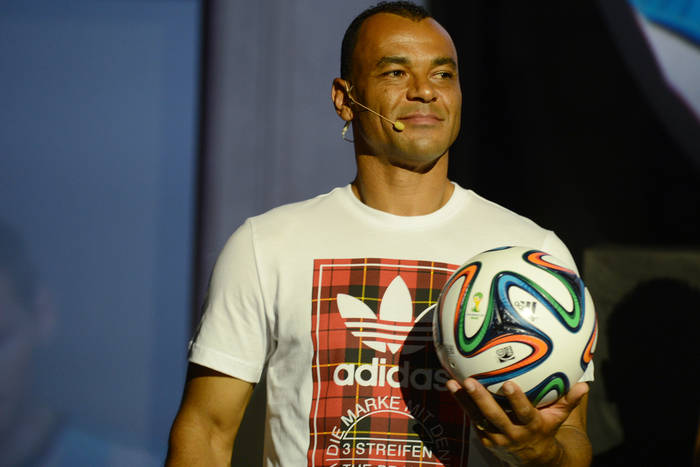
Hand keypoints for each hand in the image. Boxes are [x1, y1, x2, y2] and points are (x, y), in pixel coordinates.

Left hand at [446, 378, 588, 465]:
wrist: (533, 459)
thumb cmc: (546, 429)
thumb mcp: (558, 418)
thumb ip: (568, 401)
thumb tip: (585, 385)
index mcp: (531, 426)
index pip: (524, 413)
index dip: (517, 400)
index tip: (509, 384)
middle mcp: (512, 433)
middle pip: (494, 416)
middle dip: (481, 399)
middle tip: (470, 382)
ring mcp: (495, 436)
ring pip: (477, 417)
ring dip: (464, 400)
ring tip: (453, 382)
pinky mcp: (483, 436)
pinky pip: (471, 417)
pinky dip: (461, 403)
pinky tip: (451, 385)